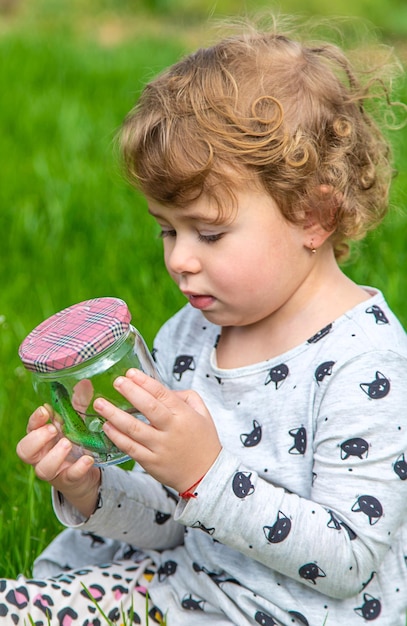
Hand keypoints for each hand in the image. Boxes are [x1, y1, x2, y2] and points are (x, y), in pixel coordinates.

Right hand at [16, 404, 100, 517]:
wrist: (87, 468)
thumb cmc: (76, 440)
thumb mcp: (77, 420)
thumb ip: (79, 403)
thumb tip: (85, 382)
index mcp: (41, 437)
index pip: (29, 428)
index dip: (34, 420)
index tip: (45, 411)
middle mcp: (42, 455)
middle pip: (25, 451)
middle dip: (37, 439)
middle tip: (53, 429)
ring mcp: (54, 470)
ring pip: (42, 469)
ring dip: (54, 455)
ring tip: (68, 443)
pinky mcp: (69, 480)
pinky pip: (69, 477)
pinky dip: (78, 468)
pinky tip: (87, 459)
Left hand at [94, 368, 221, 493]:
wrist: (206, 476)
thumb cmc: (203, 442)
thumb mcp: (203, 414)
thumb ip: (186, 397)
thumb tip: (164, 389)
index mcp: (184, 415)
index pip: (162, 394)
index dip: (145, 382)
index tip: (131, 373)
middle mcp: (171, 430)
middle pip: (148, 408)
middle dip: (131, 392)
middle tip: (116, 382)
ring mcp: (160, 447)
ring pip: (134, 429)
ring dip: (115, 415)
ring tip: (100, 404)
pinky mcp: (150, 463)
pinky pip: (130, 448)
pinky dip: (117, 437)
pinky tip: (106, 427)